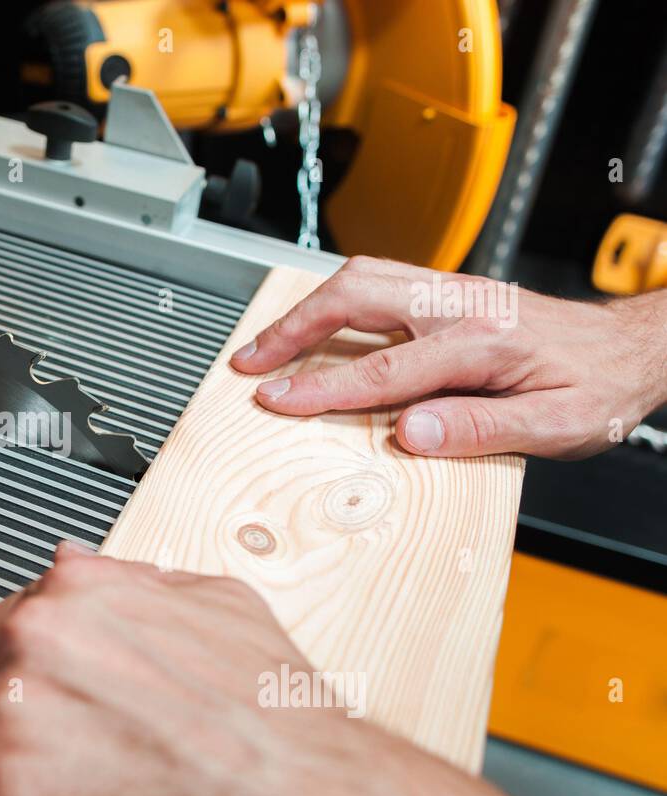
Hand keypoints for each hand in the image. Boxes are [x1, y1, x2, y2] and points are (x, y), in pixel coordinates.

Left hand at [0, 543, 582, 795]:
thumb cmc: (275, 724)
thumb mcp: (222, 608)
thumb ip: (136, 580)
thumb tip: (80, 563)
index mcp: (82, 594)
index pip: (3, 617)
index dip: (9, 661)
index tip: (17, 686)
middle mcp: (38, 639)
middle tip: (11, 739)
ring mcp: (13, 710)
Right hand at [230, 256, 666, 458]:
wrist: (634, 348)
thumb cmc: (599, 387)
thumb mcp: (556, 426)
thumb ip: (481, 428)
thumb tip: (410, 434)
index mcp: (482, 342)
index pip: (384, 370)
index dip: (322, 387)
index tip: (276, 400)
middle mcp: (461, 305)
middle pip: (355, 297)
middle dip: (293, 330)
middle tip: (250, 362)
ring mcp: (454, 292)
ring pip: (362, 277)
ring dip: (308, 309)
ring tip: (269, 343)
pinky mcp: (451, 292)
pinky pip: (378, 281)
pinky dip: (334, 300)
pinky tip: (319, 322)